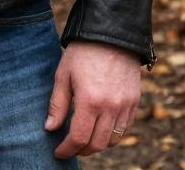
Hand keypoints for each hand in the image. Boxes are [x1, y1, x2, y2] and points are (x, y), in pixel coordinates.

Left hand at [45, 41, 139, 158]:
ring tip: (85, 139)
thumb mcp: (63, 74)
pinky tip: (101, 129)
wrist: (112, 32)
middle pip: (97, 144)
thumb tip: (50, 128)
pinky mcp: (134, 101)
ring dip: (98, 145)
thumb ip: (57, 104)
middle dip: (81, 150)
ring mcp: (125, 106)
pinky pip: (125, 128)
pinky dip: (112, 135)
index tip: (58, 153)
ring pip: (112, 140)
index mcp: (90, 101)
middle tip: (71, 147)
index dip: (67, 149)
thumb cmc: (83, 51)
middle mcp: (110, 107)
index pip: (79, 138)